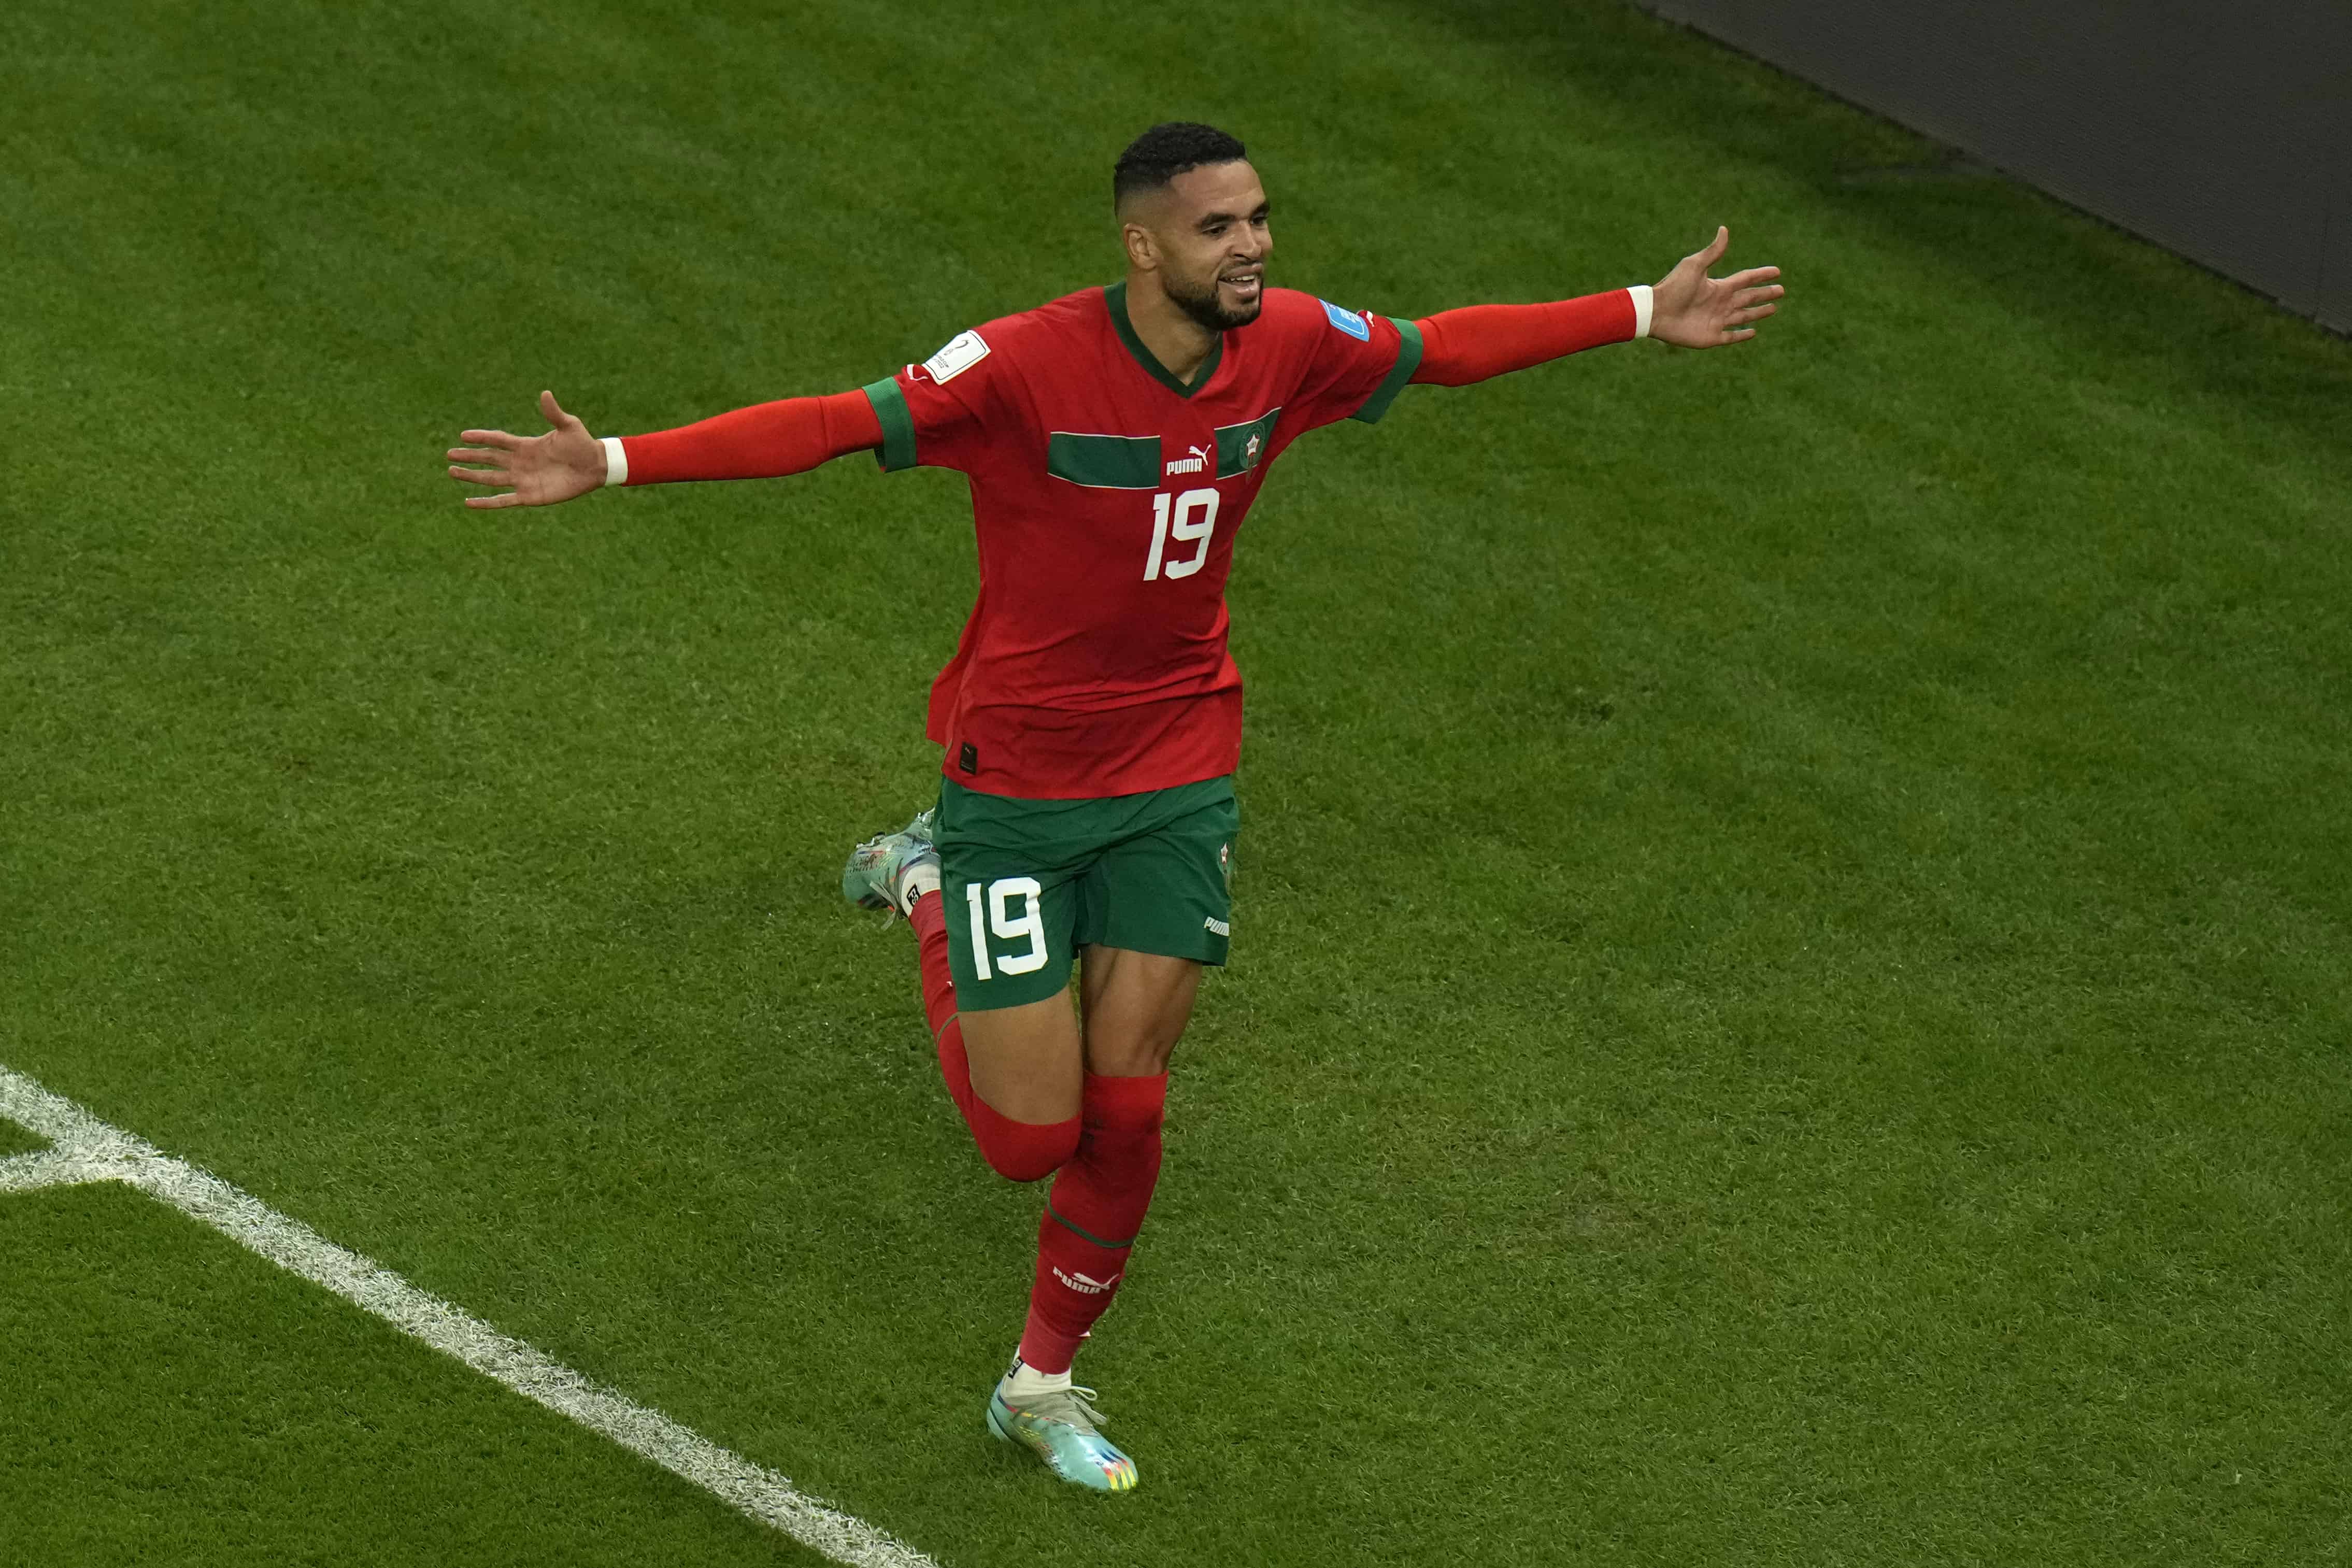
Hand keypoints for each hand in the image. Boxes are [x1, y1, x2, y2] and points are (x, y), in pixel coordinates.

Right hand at [447, 390, 606, 507]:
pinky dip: (486, 502)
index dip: (481, 438)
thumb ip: (554, 413)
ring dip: (471, 477)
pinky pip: (503, 500)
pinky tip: (468, 502)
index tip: (463, 435)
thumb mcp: (568, 426)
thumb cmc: (583, 444)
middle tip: (449, 454)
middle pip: (488, 459)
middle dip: (469, 456)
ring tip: (452, 472)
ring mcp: (523, 480)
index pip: (497, 440)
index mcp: (526, 445)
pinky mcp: (529, 496)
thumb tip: (545, 393)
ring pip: (490, 479)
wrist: (595, 467)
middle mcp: (520, 462)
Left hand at [1649, 227, 1781, 347]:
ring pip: (1744, 316)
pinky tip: (1753, 332)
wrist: (1656, 311)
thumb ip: (1713, 251)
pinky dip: (1742, 335)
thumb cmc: (1673, 287)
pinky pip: (1731, 337)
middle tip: (1782, 291)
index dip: (1761, 275)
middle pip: (1749, 297)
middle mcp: (1720, 303)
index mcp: (1719, 286)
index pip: (1746, 279)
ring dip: (1759, 313)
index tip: (1777, 271)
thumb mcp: (1695, 265)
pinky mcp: (1711, 337)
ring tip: (1774, 309)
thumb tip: (1724, 229)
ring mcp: (1716, 320)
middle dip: (1765, 294)